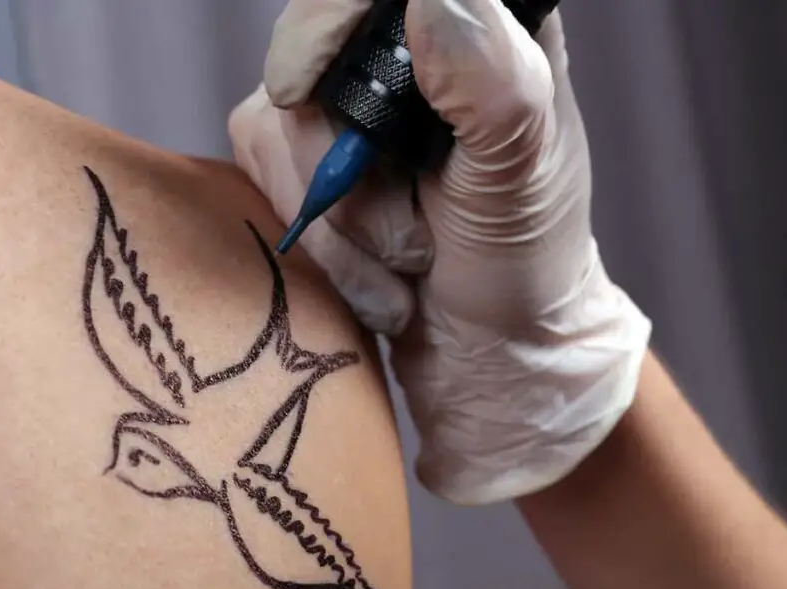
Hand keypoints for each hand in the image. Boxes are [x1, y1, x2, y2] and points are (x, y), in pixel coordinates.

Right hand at [229, 0, 650, 503]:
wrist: (489, 355)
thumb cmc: (523, 261)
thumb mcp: (522, 175)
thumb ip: (491, 82)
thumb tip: (429, 0)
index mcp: (474, 33)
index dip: (325, 23)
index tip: (303, 86)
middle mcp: (401, 61)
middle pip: (305, 59)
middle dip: (345, 169)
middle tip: (417, 234)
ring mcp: (344, 115)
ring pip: (273, 129)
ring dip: (340, 226)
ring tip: (410, 264)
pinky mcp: (306, 169)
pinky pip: (263, 184)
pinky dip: (323, 251)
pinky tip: (378, 282)